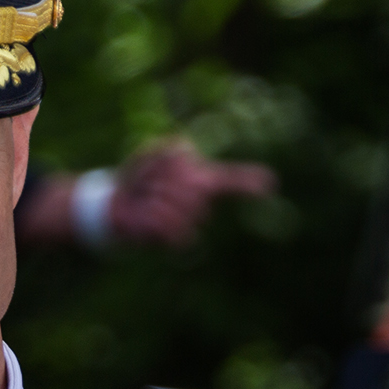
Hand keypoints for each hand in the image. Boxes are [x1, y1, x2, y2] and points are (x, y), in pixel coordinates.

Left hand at [106, 139, 275, 245]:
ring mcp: (190, 219)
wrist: (118, 206)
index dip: (249, 182)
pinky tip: (148, 215)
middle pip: (198, 188)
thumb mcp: (152, 153)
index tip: (269, 184)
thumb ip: (173, 150)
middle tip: (150, 182)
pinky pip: (176, 227)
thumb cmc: (139, 177)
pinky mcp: (176, 238)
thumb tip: (188, 151)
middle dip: (169, 180)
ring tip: (148, 197)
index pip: (231, 179)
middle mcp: (200, 198)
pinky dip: (158, 217)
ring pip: (186, 207)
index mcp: (199, 176)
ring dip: (159, 197)